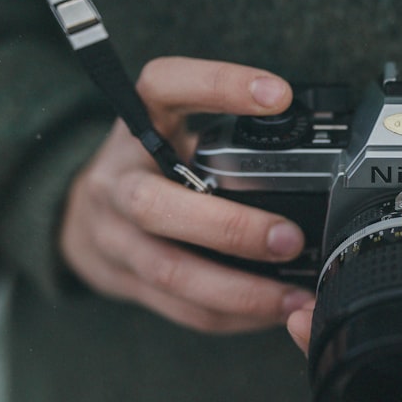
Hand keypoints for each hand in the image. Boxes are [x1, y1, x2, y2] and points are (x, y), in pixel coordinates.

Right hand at [60, 56, 315, 332]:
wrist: (82, 215)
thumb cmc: (153, 165)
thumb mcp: (177, 130)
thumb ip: (226, 134)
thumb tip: (319, 149)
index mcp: (138, 124)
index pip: (165, 86)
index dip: (218, 85)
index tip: (280, 96)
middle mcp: (118, 179)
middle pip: (155, 205)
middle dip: (229, 228)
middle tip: (291, 238)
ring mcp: (115, 237)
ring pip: (169, 271)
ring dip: (238, 290)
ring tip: (294, 298)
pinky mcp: (127, 282)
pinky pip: (181, 308)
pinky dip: (232, 316)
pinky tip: (272, 313)